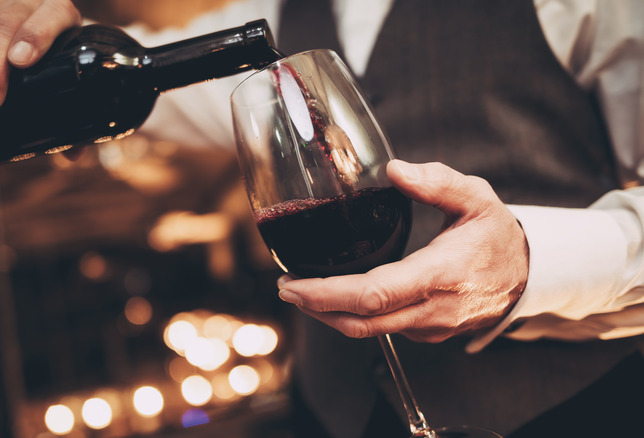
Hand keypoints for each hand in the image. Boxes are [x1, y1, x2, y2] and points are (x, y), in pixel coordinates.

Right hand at [0, 0, 80, 115]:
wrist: (39, 9)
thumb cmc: (59, 46)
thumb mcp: (71, 65)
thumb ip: (74, 106)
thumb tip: (72, 153)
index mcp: (59, 11)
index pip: (49, 19)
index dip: (34, 38)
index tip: (20, 62)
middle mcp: (25, 0)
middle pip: (3, 26)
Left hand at [276, 160, 528, 342]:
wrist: (527, 277)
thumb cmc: (498, 236)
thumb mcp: (478, 198)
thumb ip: (438, 182)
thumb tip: (394, 170)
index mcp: (442, 273)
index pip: (374, 294)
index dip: (327, 294)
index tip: (293, 284)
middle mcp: (433, 308)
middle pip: (362, 320)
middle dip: (316, 307)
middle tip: (285, 288)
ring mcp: (430, 327)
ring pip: (369, 330)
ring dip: (331, 313)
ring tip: (303, 291)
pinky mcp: (427, 333)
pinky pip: (383, 329)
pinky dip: (354, 314)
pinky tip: (337, 295)